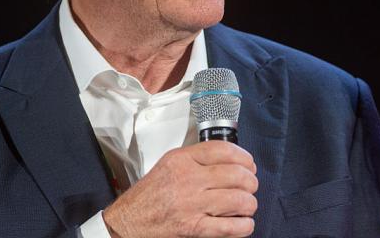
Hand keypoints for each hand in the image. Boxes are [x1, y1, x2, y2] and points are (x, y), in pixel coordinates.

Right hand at [102, 140, 258, 237]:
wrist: (128, 221)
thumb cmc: (150, 193)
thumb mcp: (169, 163)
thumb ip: (197, 158)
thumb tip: (231, 159)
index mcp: (182, 160)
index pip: (223, 150)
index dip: (244, 157)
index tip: (249, 164)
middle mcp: (188, 179)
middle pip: (236, 175)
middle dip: (251, 182)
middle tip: (251, 185)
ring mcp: (192, 205)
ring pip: (238, 200)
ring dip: (249, 204)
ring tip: (247, 205)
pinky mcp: (194, 228)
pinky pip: (230, 227)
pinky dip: (244, 226)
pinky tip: (244, 223)